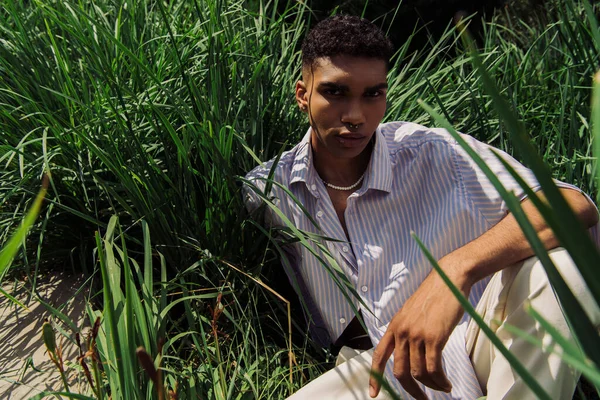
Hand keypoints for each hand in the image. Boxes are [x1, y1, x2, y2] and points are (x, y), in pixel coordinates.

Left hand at [369, 259, 471, 398]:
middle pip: (400, 372)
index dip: (375, 378)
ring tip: (443, 387)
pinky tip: (446, 383)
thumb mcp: (412, 313)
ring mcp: (416, 335)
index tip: (373, 394)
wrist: (448, 279)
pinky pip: (433, 369)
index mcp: (394, 326)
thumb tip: (410, 353)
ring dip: (431, 386)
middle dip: (411, 390)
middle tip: (422, 399)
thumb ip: (407, 331)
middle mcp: (402, 332)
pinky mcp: (433, 338)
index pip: (379, 356)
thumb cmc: (434, 296)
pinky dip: (440, 381)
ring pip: (418, 374)